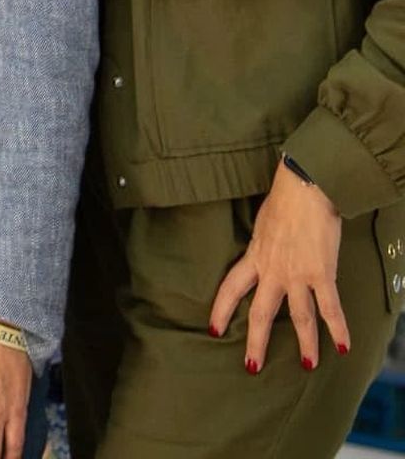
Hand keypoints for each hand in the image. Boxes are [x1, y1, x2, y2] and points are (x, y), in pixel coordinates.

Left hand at [209, 159, 347, 372]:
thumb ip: (263, 244)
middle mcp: (273, 270)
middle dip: (256, 343)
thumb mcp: (262, 224)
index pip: (231, 288)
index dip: (221, 310)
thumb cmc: (284, 201)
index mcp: (255, 256)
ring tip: (307, 365)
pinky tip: (344, 347)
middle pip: (260, 312)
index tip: (213, 329)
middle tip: (252, 367)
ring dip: (305, 344)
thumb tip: (263, 251)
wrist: (304, 189)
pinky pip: (331, 308)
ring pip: (299, 318)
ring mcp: (297, 275)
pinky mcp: (322, 274)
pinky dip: (338, 329)